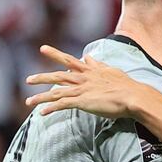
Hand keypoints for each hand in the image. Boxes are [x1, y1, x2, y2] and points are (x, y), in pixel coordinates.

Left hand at [25, 45, 144, 117]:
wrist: (133, 96)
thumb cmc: (127, 86)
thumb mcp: (112, 71)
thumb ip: (98, 64)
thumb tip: (88, 56)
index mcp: (91, 71)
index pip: (69, 60)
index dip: (55, 54)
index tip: (43, 48)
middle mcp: (84, 79)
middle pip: (58, 76)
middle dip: (42, 77)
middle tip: (28, 79)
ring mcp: (82, 90)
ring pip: (57, 92)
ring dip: (41, 97)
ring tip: (28, 102)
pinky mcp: (83, 101)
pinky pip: (63, 105)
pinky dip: (51, 108)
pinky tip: (42, 113)